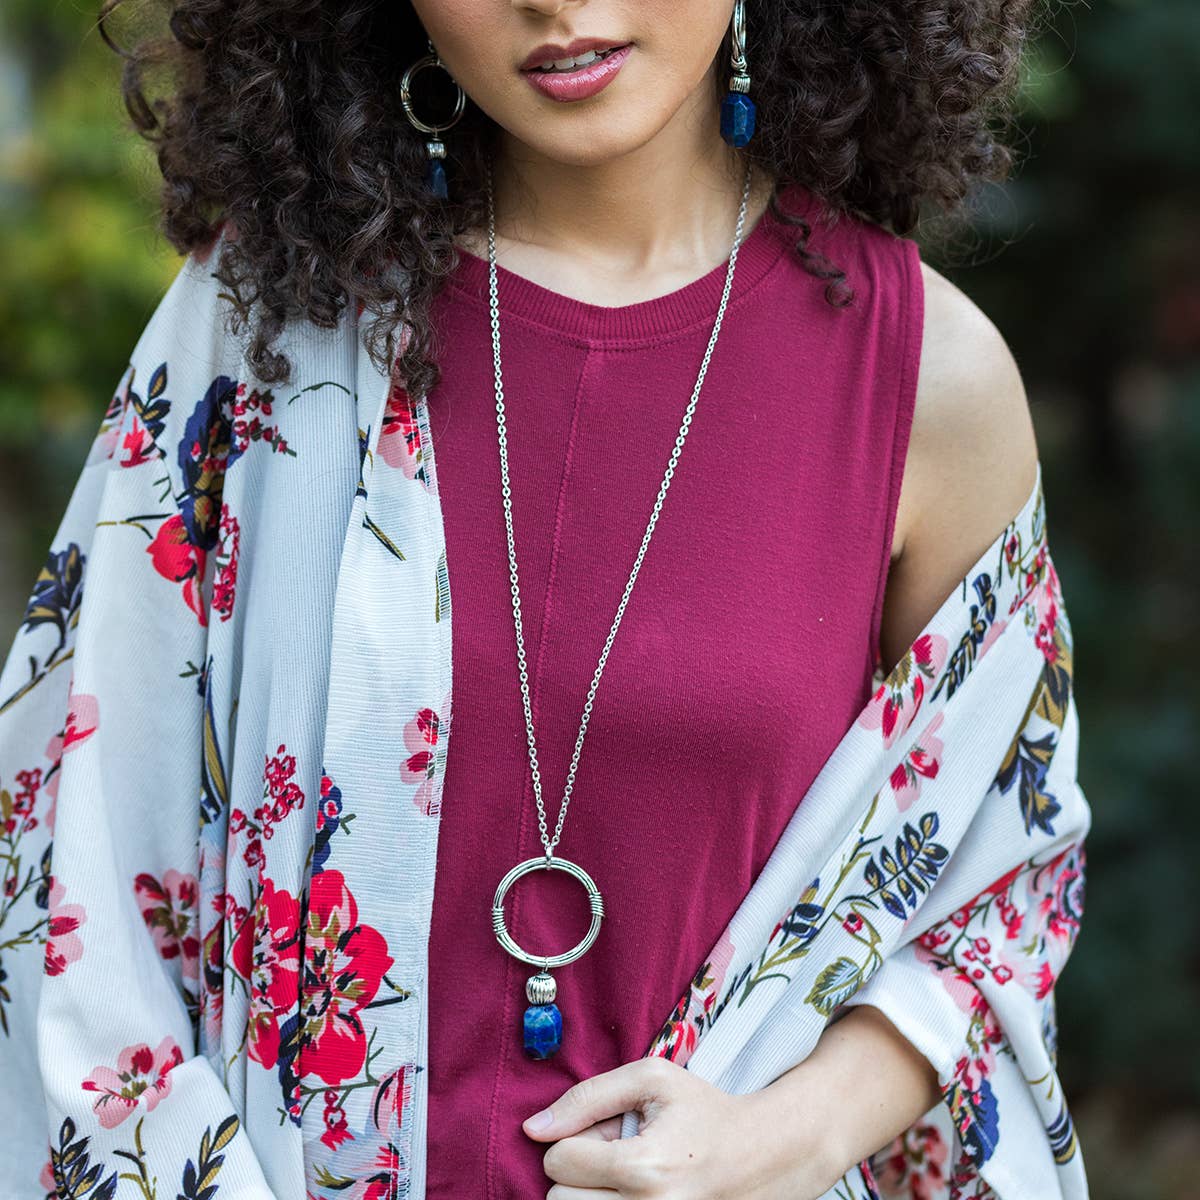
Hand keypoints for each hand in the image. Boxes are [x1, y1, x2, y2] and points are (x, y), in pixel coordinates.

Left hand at [521, 1055, 842, 1198]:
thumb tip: (532, 1128)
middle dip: (577, 1175)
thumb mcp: (652, 1079)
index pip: (559, 1162)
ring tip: (626, 1178)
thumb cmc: (704, 1111)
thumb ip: (587, 1096)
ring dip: (590, 1196)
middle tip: (613, 1158)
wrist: (763, 1157)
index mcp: (644, 1168)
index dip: (571, 1140)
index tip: (602, 1133)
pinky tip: (632, 1195)